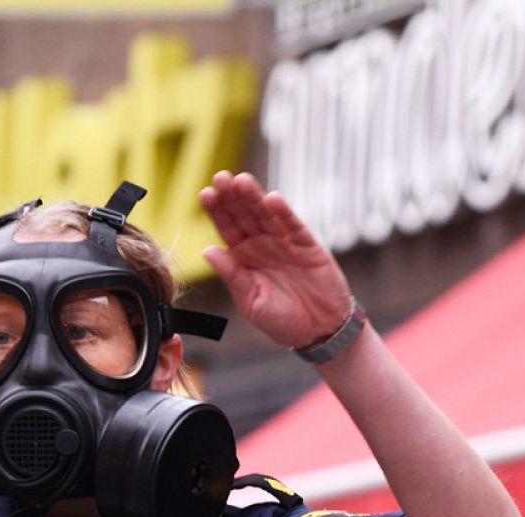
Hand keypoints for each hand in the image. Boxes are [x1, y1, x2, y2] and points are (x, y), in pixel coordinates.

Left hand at [199, 171, 354, 349]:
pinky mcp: (308, 246)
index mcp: (244, 259)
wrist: (319, 332)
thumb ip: (232, 275)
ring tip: (242, 181)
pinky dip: (284, 213)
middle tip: (221, 177)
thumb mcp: (251, 301)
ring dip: (255, 198)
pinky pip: (294, 226)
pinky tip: (272, 199)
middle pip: (245, 216)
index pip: (227, 229)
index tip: (206, 194)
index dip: (217, 212)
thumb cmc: (282, 321)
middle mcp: (262, 246)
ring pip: (267, 216)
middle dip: (233, 197)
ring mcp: (285, 244)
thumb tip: (207, 250)